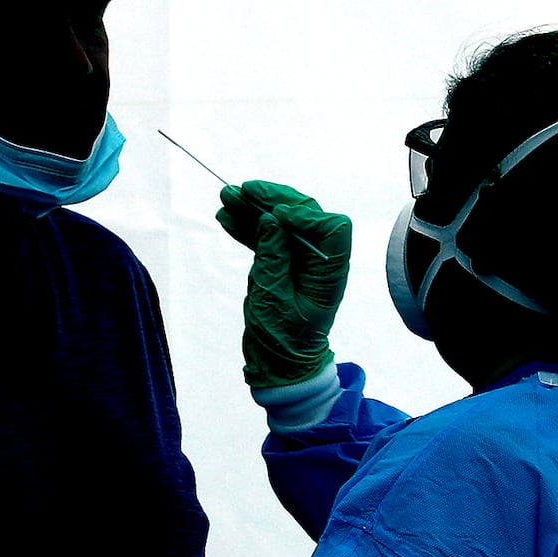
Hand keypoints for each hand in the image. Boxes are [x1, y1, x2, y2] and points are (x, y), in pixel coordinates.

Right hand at [216, 180, 351, 387]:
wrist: (278, 366)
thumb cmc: (282, 341)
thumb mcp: (274, 301)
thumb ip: (274, 258)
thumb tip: (273, 220)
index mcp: (328, 273)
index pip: (331, 229)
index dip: (305, 215)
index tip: (275, 213)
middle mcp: (318, 262)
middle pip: (303, 217)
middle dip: (273, 200)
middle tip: (241, 191)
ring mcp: (299, 262)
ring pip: (281, 224)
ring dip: (254, 209)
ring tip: (226, 199)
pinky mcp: (281, 265)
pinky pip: (267, 238)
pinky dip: (248, 227)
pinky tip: (226, 218)